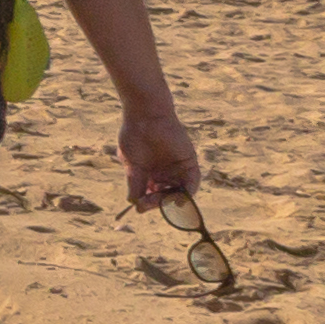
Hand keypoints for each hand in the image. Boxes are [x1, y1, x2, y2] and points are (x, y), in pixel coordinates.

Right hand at [118, 90, 202, 210]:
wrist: (145, 116)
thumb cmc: (134, 137)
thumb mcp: (132, 165)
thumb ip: (135, 184)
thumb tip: (134, 203)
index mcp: (149, 174)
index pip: (151, 194)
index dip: (147, 202)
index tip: (139, 207)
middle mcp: (164, 173)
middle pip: (165, 195)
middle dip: (157, 203)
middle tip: (147, 204)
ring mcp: (177, 169)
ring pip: (178, 192)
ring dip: (170, 200)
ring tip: (160, 202)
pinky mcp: (189, 162)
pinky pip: (191, 182)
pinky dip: (187, 193)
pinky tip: (177, 199)